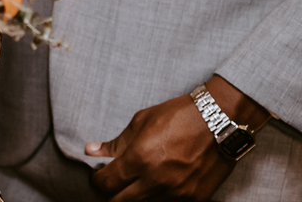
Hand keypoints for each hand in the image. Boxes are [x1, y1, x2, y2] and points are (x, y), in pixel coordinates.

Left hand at [84, 74, 269, 201]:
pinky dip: (158, 198)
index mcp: (138, 159)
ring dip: (135, 197)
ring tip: (136, 182)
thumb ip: (115, 143)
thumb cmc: (177, 116)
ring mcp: (177, 193)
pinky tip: (157, 185)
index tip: (98, 176)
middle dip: (112, 193)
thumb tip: (91, 151)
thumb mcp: (140, 122)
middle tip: (113, 184)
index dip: (97, 181)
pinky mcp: (195, 199)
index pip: (106, 184)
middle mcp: (156, 181)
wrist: (219, 121)